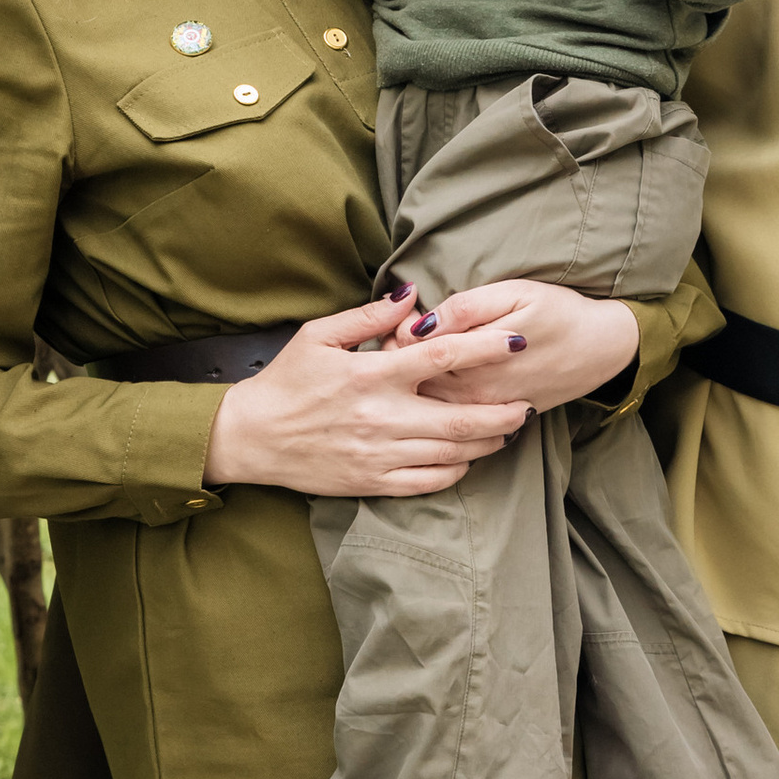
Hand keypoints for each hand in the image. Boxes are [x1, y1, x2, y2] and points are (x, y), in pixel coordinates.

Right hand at [204, 290, 535, 495]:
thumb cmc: (285, 382)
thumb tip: (411, 296)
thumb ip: (369, 317)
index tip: (518, 342)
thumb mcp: (319, 336)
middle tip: (528, 404)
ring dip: (487, 442)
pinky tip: (467, 458)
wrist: (251, 437)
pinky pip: (428, 482)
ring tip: (506, 430)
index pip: (443, 356)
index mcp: (373, 375)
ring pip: (452, 453)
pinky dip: (456, 471)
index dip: (487, 348)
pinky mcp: (372, 482)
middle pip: (462, 418)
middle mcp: (382, 417)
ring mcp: (379, 454)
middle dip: (504, 412)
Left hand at [406, 277, 638, 410]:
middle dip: (398, 363)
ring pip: (428, 405)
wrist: (602, 348)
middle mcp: (472, 393)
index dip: (394, 333)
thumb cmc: (558, 312)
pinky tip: (443, 384)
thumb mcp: (513, 294)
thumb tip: (419, 323)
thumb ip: (464, 308)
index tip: (399, 317)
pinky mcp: (496, 422)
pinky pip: (453, 421)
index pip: (407, 352)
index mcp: (469, 359)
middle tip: (401, 339)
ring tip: (420, 361)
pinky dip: (438, 404)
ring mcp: (484, 412)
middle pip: (411, 383)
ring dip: (415, 385)